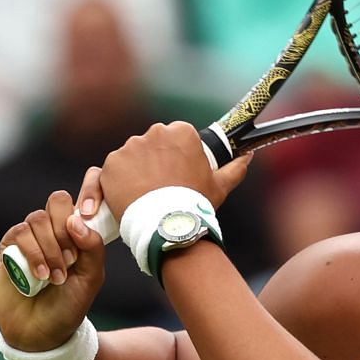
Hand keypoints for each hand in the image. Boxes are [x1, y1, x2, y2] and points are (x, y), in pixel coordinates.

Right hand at [0, 185, 107, 351]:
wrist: (41, 332)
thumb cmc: (69, 304)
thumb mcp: (92, 278)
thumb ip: (93, 247)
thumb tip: (77, 219)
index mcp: (79, 230)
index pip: (86, 191)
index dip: (91, 189)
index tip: (91, 213)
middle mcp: (55, 228)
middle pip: (58, 200)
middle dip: (65, 229)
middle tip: (71, 259)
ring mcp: (31, 236)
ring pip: (39, 218)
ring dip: (50, 248)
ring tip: (56, 277)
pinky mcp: (9, 247)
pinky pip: (19, 233)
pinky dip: (33, 253)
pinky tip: (40, 276)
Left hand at [99, 121, 252, 214]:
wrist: (168, 226)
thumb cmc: (195, 204)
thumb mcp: (220, 186)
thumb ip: (235, 167)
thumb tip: (248, 156)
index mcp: (181, 132)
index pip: (176, 136)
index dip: (176, 155)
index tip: (177, 173)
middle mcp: (154, 133)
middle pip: (152, 144)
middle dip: (155, 161)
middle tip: (161, 186)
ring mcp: (129, 148)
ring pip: (132, 156)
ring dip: (136, 171)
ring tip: (145, 195)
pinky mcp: (111, 164)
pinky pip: (113, 170)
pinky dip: (118, 182)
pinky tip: (128, 197)